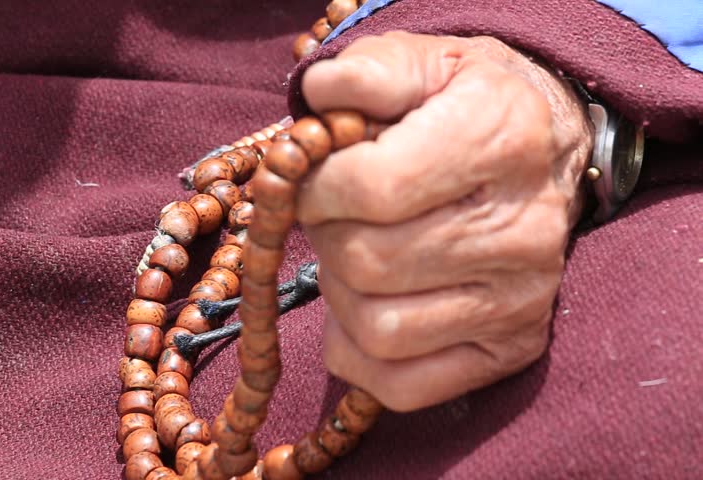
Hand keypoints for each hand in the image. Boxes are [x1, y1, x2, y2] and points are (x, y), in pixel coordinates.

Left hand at [299, 32, 592, 411]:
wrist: (545, 146)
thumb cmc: (464, 106)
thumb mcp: (421, 63)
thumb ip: (365, 71)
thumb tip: (316, 101)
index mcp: (499, 139)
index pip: (373, 188)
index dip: (316, 188)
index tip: (313, 180)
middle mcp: (522, 227)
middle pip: (366, 262)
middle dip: (325, 237)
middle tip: (333, 216)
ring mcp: (522, 297)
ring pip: (377, 329)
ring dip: (338, 294)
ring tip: (354, 255)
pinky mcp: (512, 346)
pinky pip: (402, 385)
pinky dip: (356, 353)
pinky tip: (361, 309)